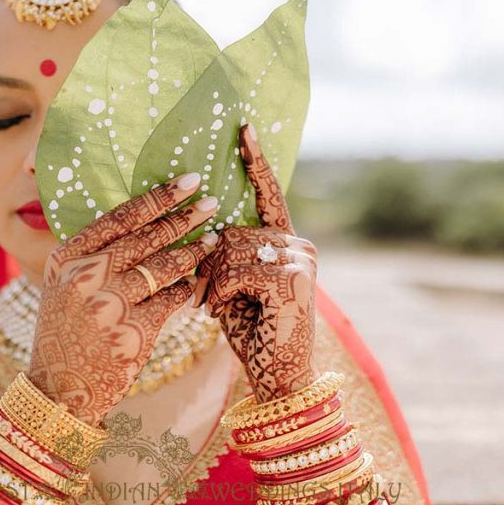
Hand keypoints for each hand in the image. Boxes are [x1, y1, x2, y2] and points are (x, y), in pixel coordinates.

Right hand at [28, 172, 218, 424]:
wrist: (60, 387)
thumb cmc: (68, 328)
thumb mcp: (64, 283)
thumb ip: (94, 253)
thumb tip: (144, 216)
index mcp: (67, 257)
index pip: (120, 217)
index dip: (158, 196)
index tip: (187, 181)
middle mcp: (86, 277)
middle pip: (146, 237)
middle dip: (184, 216)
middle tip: (212, 202)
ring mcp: (110, 304)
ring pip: (165, 266)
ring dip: (194, 250)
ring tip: (213, 238)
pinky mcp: (133, 332)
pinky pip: (172, 299)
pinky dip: (186, 288)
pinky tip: (193, 282)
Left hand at [195, 124, 318, 402]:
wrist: (278, 377)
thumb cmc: (251, 332)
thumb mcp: (232, 286)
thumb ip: (226, 256)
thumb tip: (202, 232)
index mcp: (286, 242)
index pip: (269, 195)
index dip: (255, 161)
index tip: (243, 127)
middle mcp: (300, 244)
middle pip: (233, 230)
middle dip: (209, 265)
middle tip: (207, 296)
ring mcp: (301, 260)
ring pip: (231, 249)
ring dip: (212, 282)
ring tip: (216, 307)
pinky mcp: (294, 279)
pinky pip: (237, 270)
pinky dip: (219, 292)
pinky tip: (224, 312)